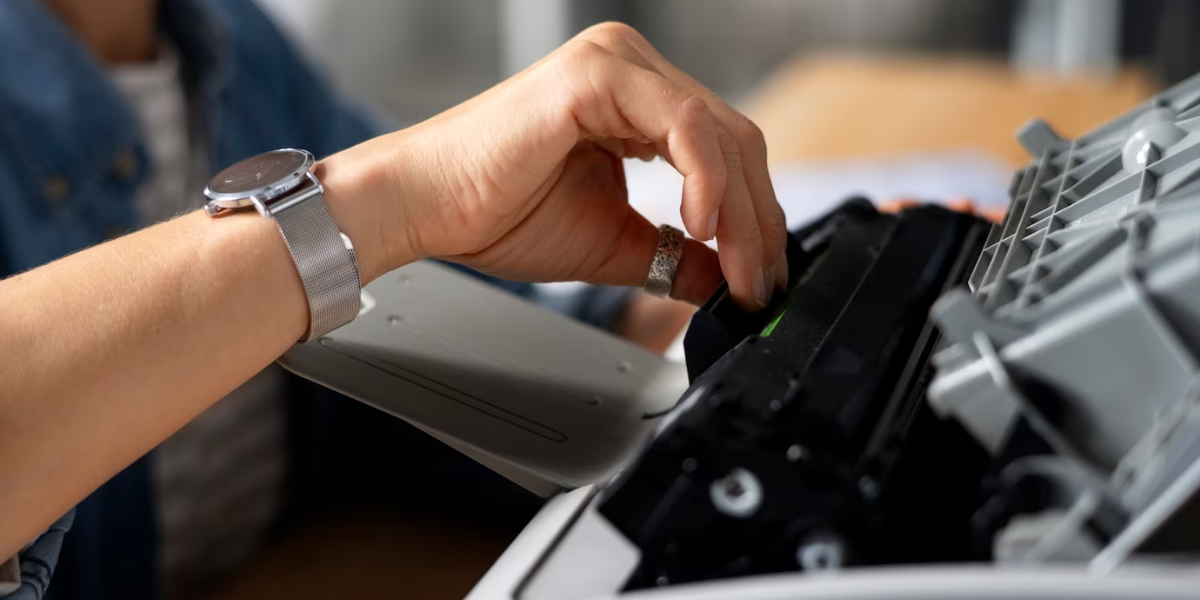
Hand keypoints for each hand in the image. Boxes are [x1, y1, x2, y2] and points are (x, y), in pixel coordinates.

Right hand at [320, 23, 787, 309]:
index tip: (758, 280)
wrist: (425, 206)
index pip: (724, 152)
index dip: (753, 220)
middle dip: (757, 223)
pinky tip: (703, 227)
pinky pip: (685, 125)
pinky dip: (707, 180)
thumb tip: (724, 283)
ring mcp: (617, 63)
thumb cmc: (495, 213)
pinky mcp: (598, 75)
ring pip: (721, 133)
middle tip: (759, 285)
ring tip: (739, 271)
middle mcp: (632, 69)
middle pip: (735, 141)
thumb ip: (673, 256)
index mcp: (635, 99)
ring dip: (741, 212)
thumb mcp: (612, 242)